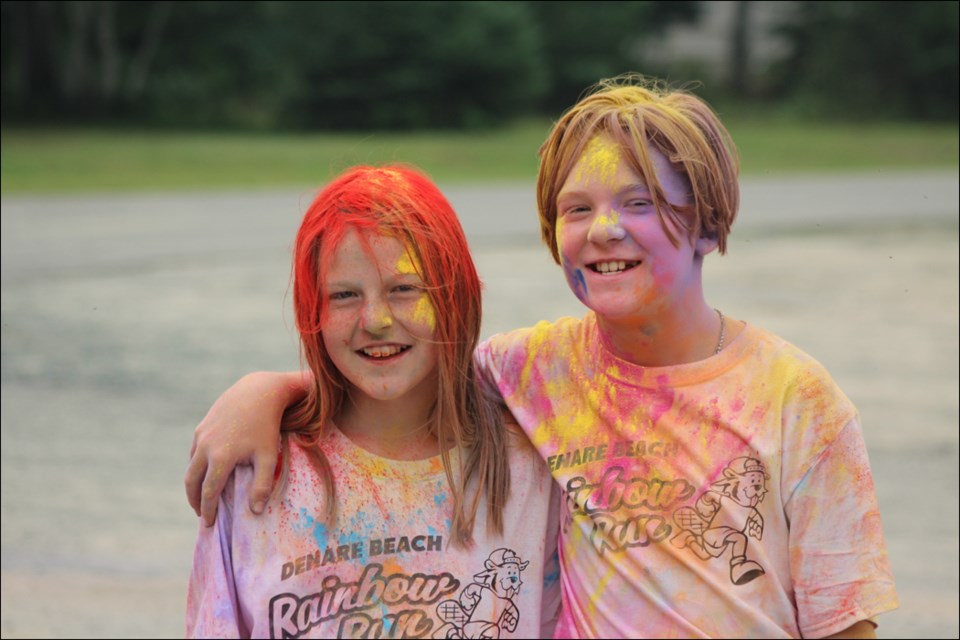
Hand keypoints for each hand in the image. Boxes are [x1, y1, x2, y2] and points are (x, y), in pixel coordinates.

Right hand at [184, 371, 306, 525]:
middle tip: (201, 513)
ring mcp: (201, 435)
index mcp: (220, 458)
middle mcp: (205, 447)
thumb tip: (255, 511)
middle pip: (192, 481)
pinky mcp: (202, 426)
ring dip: (194, 483)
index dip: (208, 510)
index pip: (209, 492)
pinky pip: (195, 451)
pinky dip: (196, 466)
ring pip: (191, 465)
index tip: (209, 523)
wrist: (258, 391)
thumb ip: (262, 485)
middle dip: (194, 500)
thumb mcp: (268, 457)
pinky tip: (206, 471)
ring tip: (202, 495)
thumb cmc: (267, 426)